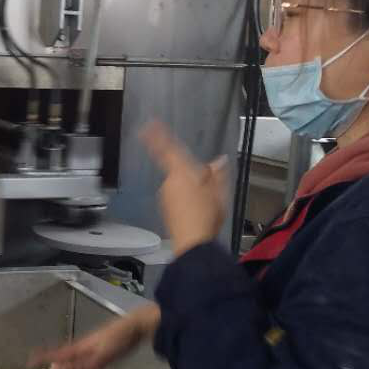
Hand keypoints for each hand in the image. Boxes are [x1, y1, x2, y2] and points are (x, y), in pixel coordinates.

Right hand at [29, 306, 160, 368]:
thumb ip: (92, 363)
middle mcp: (81, 353)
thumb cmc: (118, 336)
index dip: (41, 357)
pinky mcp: (99, 360)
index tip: (30, 363)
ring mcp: (90, 357)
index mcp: (79, 348)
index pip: (57, 354)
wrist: (134, 328)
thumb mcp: (106, 352)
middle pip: (64, 368)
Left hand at [142, 121, 228, 256]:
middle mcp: (169, 182)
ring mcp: (165, 196)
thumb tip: (219, 161)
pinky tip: (198, 211)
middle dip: (192, 174)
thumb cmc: (206, 215)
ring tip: (206, 204)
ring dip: (190, 188)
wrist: (193, 244)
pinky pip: (177, 197)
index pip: (168, 149)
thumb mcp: (219, 192)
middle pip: (179, 169)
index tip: (149, 125)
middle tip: (208, 188)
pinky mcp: (166, 209)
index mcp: (181, 172)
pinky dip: (186, 200)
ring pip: (179, 185)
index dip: (157, 136)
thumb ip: (217, 174)